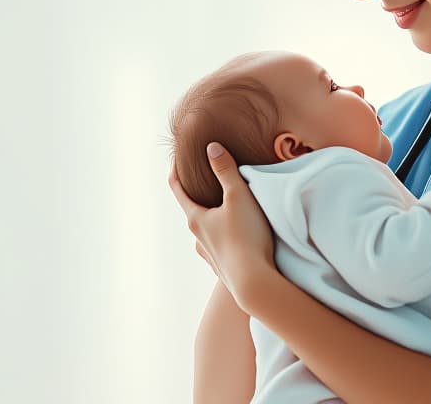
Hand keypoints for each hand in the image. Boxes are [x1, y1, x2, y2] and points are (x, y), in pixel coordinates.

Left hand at [169, 142, 277, 314]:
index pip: (178, 190)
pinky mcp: (223, 268)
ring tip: (229, 210)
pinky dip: (226, 237)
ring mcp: (209, 255)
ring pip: (208, 231)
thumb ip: (226, 170)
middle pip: (194, 211)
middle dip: (200, 195)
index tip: (176, 159)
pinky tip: (238, 237)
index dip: (175, 172)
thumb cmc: (247, 236)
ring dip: (214, 219)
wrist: (254, 282)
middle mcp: (197, 238)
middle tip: (209, 180)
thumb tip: (211, 147)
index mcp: (196, 219)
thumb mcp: (238, 196)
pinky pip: (221, 247)